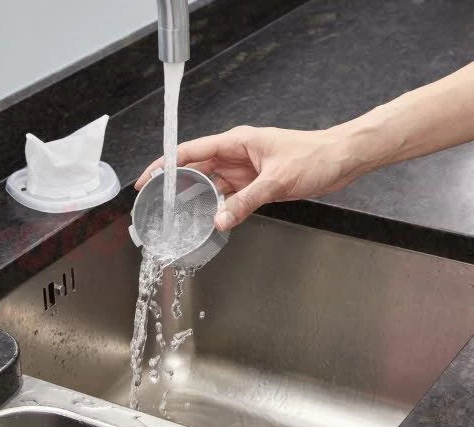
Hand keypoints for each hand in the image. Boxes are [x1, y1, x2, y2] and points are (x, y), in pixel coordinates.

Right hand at [135, 126, 373, 230]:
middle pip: (196, 168)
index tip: (148, 180)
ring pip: (211, 185)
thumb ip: (245, 202)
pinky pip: (228, 196)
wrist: (342, 159)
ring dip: (196, 199)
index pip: (190, 151)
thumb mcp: (277, 181)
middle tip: (157, 205)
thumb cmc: (315, 157)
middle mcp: (236, 155)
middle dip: (175, 185)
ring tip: (178, 216)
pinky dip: (218, 207)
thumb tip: (218, 220)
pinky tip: (209, 219)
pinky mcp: (254, 183)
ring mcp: (244, 170)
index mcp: (236, 142)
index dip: (165, 164)